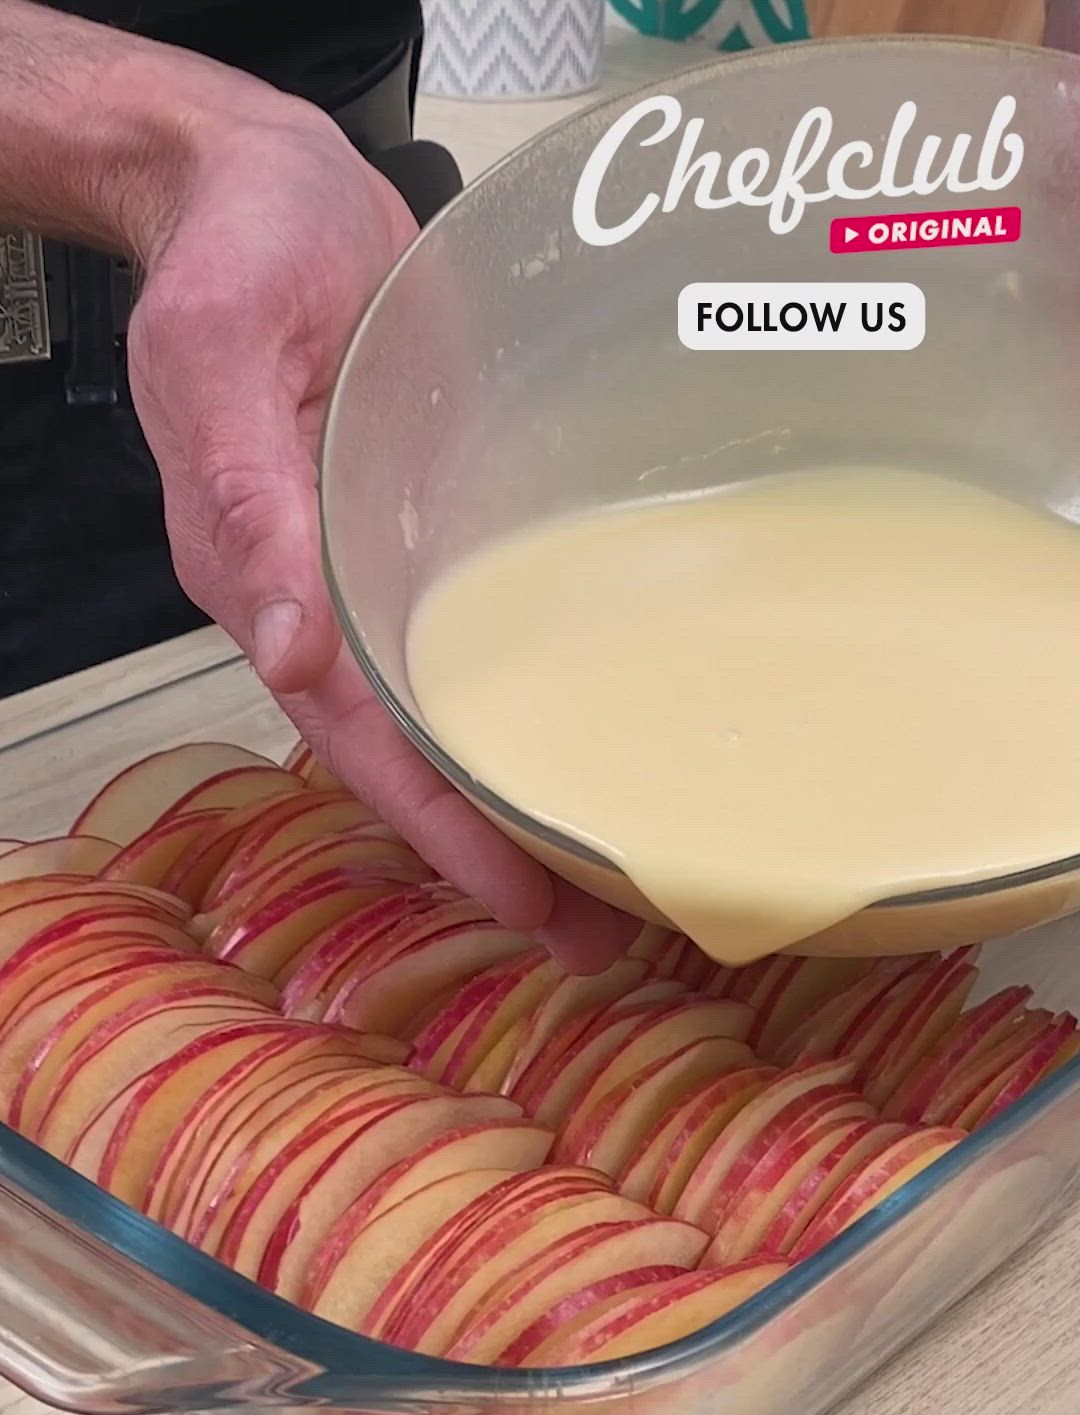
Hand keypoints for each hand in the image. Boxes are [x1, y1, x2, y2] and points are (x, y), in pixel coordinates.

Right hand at [126, 96, 635, 971]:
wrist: (255, 186)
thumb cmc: (236, 250)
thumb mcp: (223, 349)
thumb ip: (242, 492)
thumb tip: (288, 646)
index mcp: (265, 576)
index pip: (360, 738)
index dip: (442, 828)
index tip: (526, 904)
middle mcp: (317, 601)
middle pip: (408, 758)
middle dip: (494, 852)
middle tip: (597, 931)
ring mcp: (365, 574)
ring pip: (439, 716)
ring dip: (513, 800)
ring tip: (606, 878)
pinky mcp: (410, 535)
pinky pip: (463, 645)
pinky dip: (517, 706)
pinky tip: (575, 741)